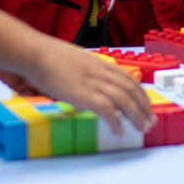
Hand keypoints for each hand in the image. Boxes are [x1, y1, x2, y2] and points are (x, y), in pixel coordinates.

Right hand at [24, 38, 155, 131]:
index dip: (140, 93)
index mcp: (98, 63)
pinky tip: (119, 130)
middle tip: (150, 121)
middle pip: (131, 90)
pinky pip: (107, 109)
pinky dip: (115, 121)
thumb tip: (80, 84)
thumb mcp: (71, 61)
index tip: (146, 105)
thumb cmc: (45, 56)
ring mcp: (92, 82)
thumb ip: (81, 72)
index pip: (127, 78)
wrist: (33, 53)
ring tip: (142, 129)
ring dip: (136, 116)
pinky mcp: (83, 94)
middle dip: (144, 107)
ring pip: (124, 100)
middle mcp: (100, 72)